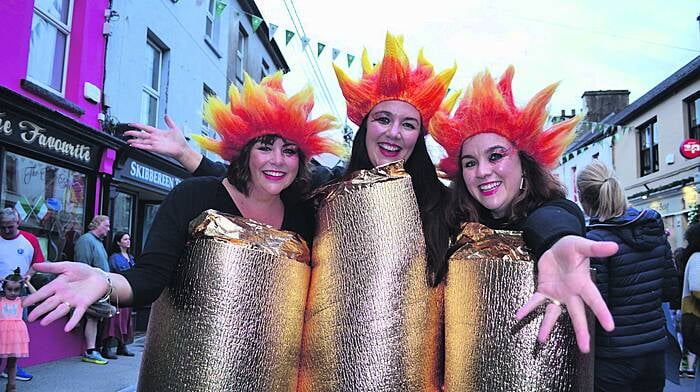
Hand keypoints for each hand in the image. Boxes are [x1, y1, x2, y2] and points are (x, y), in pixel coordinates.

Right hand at [23, 262, 108, 331]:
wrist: (99, 276)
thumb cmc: (82, 271)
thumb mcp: (66, 266)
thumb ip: (51, 267)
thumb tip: (34, 265)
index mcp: (57, 286)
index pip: (42, 293)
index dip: (33, 298)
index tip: (23, 303)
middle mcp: (63, 295)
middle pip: (49, 304)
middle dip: (39, 310)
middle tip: (30, 318)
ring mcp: (72, 301)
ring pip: (60, 310)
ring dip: (52, 316)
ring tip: (43, 323)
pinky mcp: (83, 304)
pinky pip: (77, 314)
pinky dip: (73, 321)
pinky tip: (67, 328)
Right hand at [125, 114, 189, 159]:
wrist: (182, 149)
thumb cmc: (179, 141)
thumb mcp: (174, 128)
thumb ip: (169, 121)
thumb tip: (166, 115)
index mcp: (158, 132)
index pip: (145, 127)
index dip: (138, 125)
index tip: (132, 124)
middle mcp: (155, 138)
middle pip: (141, 134)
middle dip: (132, 133)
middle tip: (125, 132)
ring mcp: (154, 143)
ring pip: (141, 141)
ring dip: (134, 140)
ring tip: (127, 140)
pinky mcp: (155, 148)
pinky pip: (145, 146)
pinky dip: (139, 145)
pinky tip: (133, 145)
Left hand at [515, 235, 617, 352]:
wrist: (556, 245)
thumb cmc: (572, 248)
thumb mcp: (582, 246)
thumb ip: (596, 248)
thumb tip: (614, 246)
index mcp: (583, 284)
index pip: (595, 300)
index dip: (602, 313)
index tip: (610, 327)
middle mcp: (571, 293)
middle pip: (577, 315)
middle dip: (581, 332)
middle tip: (584, 349)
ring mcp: (557, 294)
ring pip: (553, 313)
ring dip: (547, 327)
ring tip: (541, 340)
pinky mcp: (544, 290)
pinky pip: (535, 301)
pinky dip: (527, 308)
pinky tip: (518, 316)